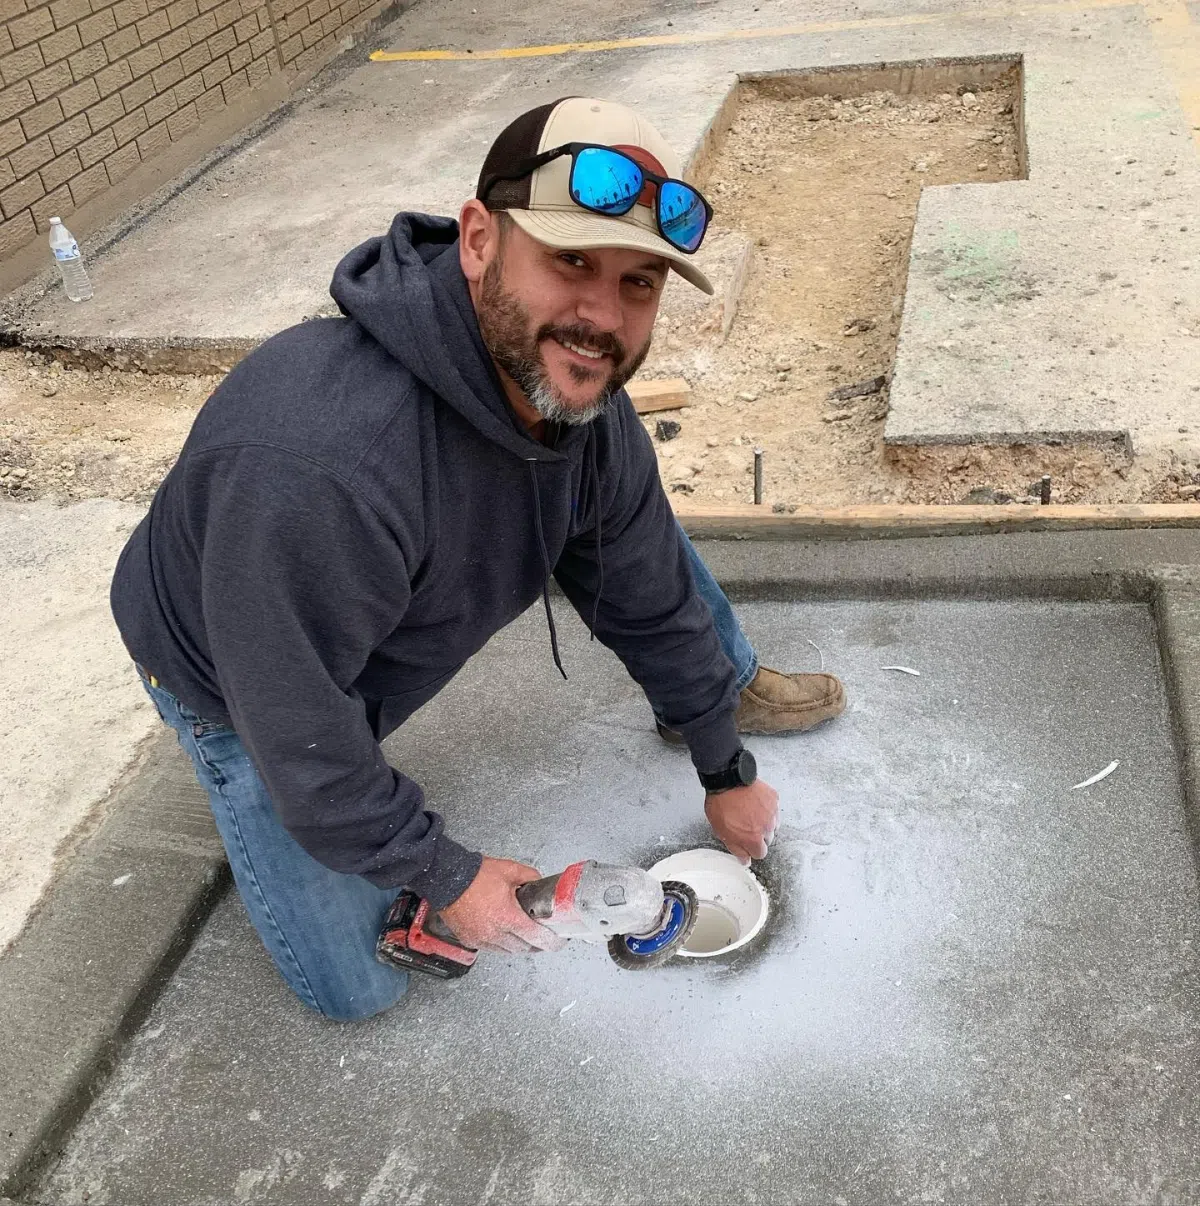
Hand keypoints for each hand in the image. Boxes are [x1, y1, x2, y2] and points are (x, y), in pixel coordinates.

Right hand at [439, 857, 566, 954]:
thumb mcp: (510, 869)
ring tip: (525, 935)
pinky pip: (492, 948)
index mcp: (506, 916)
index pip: (535, 937)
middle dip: (536, 944)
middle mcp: (494, 932)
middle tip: (544, 936)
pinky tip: (505, 934)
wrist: (446, 878)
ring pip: (507, 951)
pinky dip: (502, 944)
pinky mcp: (470, 940)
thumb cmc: (475, 875)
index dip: (551, 942)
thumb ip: (530, 877)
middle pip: (523, 948)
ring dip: (519, 945)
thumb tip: (540, 883)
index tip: (559, 942)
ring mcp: (481, 939)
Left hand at [705, 779, 779, 864]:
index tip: (747, 843)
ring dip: (763, 823)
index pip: (760, 854)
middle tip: (746, 825)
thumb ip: (736, 849)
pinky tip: (755, 804)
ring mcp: (772, 813)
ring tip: (750, 813)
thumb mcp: (722, 832)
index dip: (751, 849)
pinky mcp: (774, 799)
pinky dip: (766, 809)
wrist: (727, 780)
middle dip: (758, 836)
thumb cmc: (721, 804)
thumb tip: (745, 860)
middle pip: (767, 840)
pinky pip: (773, 810)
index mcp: (753, 838)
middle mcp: (766, 828)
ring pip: (772, 825)